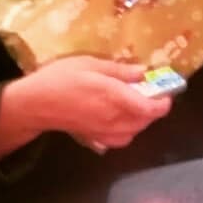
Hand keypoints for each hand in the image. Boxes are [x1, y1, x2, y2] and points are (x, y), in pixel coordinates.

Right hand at [0, 55, 170, 156]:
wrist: (35, 103)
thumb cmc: (61, 78)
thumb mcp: (90, 64)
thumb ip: (119, 70)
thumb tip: (144, 71)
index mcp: (114, 97)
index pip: (149, 108)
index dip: (163, 103)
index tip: (166, 92)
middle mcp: (113, 118)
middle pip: (145, 121)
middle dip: (154, 109)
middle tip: (151, 92)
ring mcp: (104, 131)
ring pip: (135, 131)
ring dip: (142, 120)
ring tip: (137, 104)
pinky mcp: (95, 138)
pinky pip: (121, 139)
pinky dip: (129, 131)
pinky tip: (122, 119)